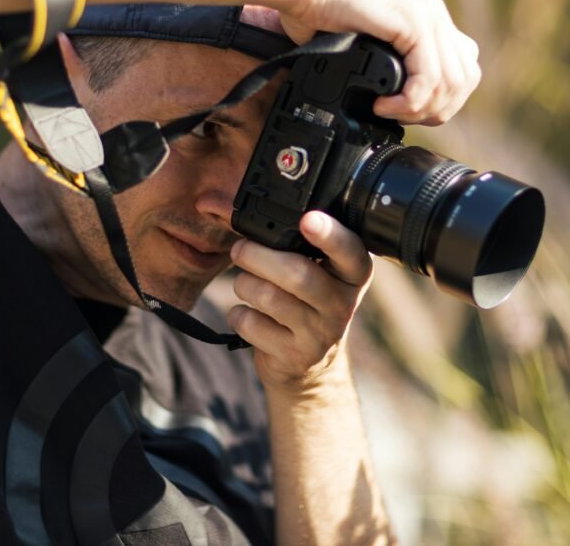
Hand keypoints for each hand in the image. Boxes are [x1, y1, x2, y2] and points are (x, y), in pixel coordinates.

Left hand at [227, 210, 373, 393]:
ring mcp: (321, 334)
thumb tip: (215, 204)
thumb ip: (281, 236)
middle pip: (297, 273)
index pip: (349, 251)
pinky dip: (239, 314)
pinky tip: (248, 314)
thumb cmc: (304, 300)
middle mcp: (343, 304)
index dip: (330, 234)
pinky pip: (251, 325)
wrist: (309, 365)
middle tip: (240, 249)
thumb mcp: (309, 267)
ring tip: (246, 284)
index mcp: (353, 273)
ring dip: (244, 284)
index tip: (308, 220)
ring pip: (268, 297)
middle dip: (257, 256)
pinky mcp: (295, 356)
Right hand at [279, 0, 480, 126]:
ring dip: (420, 109)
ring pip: (451, 83)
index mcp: (430, 17)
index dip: (443, 100)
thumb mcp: (370, 44)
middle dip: (436, 110)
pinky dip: (408, 102)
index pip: (465, 69)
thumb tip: (399, 99)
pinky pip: (428, 77)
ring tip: (389, 110)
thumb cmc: (321, 13)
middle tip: (400, 116)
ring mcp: (427, 14)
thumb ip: (393, 64)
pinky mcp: (411, 21)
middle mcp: (434, 13)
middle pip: (466, 79)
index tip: (409, 111)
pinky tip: (382, 104)